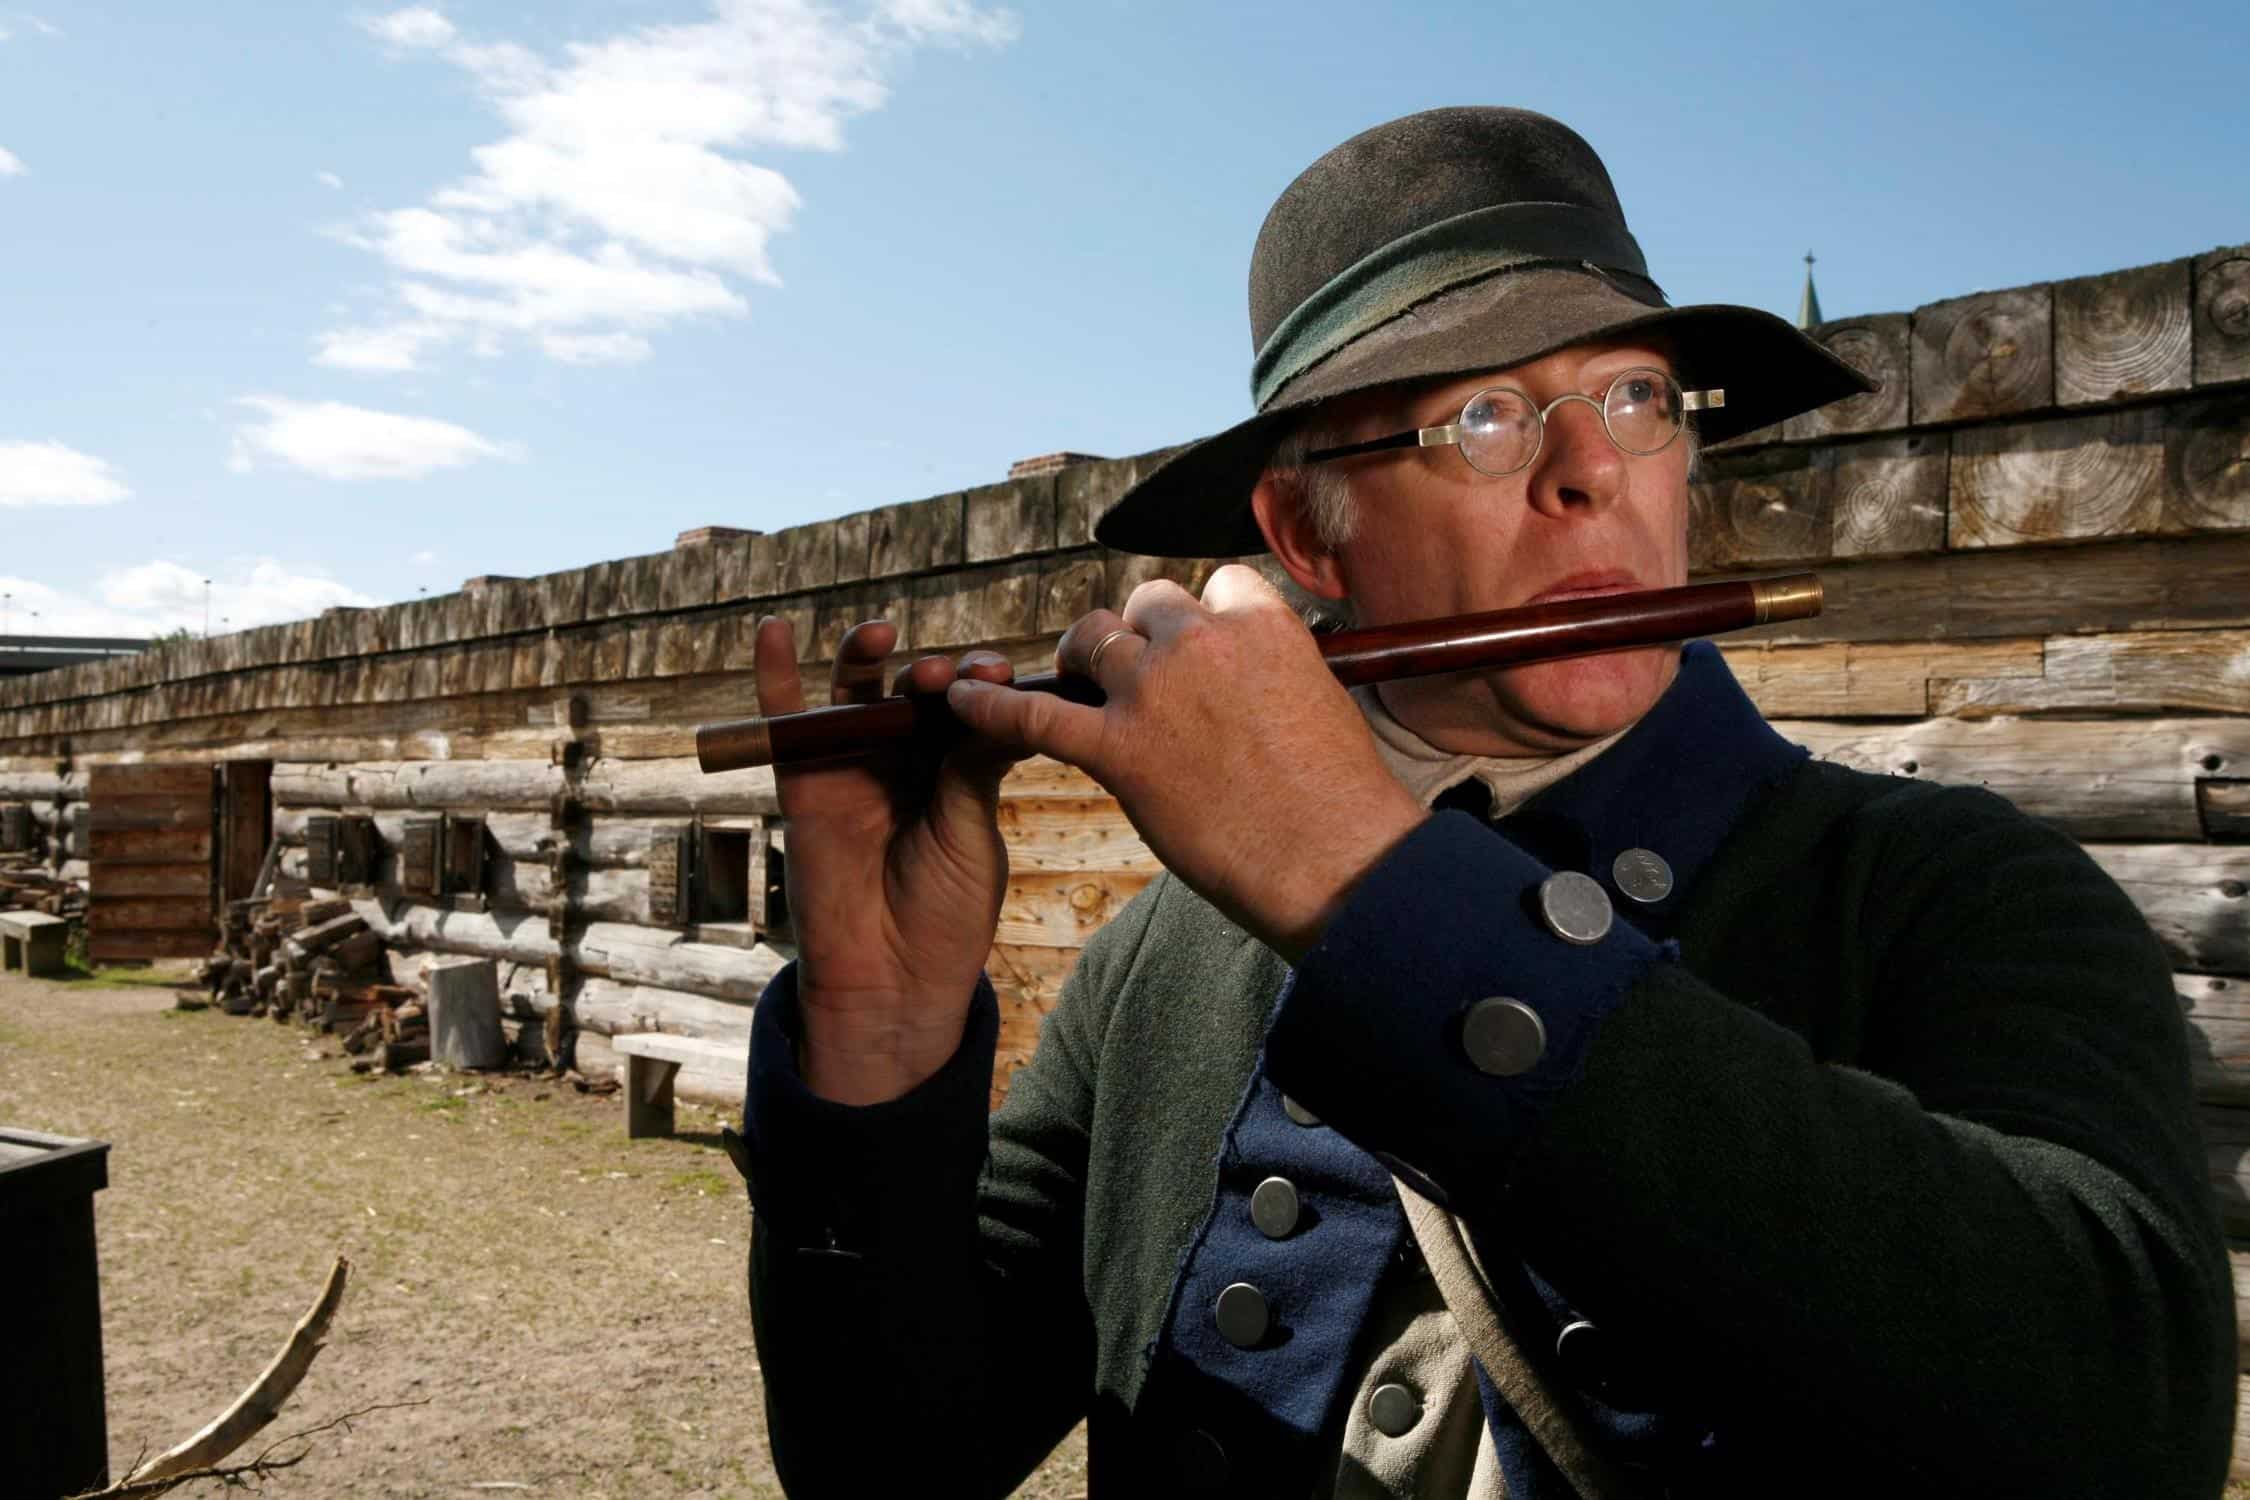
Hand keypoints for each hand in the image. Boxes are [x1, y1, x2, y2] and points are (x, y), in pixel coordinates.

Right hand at [753, 616, 1030, 1104]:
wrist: (894, 977)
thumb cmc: (946, 909)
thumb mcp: (971, 828)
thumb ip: (973, 764)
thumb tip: (998, 698)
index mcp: (956, 767)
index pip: (969, 707)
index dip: (983, 684)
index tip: (1003, 673)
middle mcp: (905, 759)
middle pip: (915, 692)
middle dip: (932, 674)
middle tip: (946, 674)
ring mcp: (854, 766)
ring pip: (857, 694)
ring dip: (865, 656)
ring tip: (879, 632)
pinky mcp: (804, 783)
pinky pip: (784, 723)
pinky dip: (774, 676)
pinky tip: (774, 629)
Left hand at [944, 566, 1426, 960]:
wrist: (1336, 862)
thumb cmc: (1341, 804)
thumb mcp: (1318, 707)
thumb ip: (1274, 679)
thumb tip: (1253, 687)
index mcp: (1264, 625)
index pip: (1215, 585)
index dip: (1200, 618)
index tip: (1200, 650)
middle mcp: (1203, 642)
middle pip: (1145, 605)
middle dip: (1137, 635)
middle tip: (1135, 676)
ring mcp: (1154, 691)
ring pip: (1092, 638)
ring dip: (1081, 658)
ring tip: (1078, 685)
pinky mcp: (1118, 750)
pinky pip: (1035, 712)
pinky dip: (992, 706)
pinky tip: (962, 703)